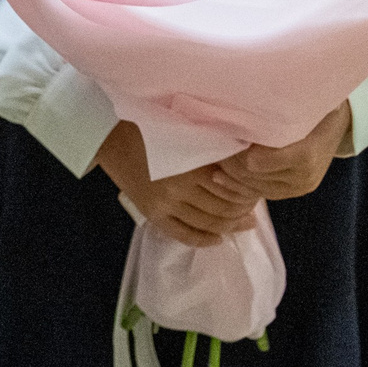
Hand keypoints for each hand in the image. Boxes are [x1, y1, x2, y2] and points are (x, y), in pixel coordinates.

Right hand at [93, 121, 263, 247]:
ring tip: (241, 222)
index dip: (249, 193)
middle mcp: (180, 188)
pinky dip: (203, 240)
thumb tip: (246, 160)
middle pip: (223, 208)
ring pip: (207, 223)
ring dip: (228, 225)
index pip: (232, 189)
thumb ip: (214, 146)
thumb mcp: (187, 130)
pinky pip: (183, 234)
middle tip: (253, 207)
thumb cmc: (150, 126)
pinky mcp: (153, 214)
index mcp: (192, 164)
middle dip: (242, 210)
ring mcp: (165, 204)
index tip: (257, 189)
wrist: (110, 136)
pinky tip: (217, 238)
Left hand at [219, 103, 351, 200]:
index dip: (235, 151)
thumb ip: (270, 108)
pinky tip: (229, 170)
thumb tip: (237, 98)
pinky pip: (261, 193)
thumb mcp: (295, 101)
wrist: (340, 122)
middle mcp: (304, 175)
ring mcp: (300, 187)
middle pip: (250, 176)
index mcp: (304, 153)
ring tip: (221, 155)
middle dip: (230, 161)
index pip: (253, 163)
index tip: (224, 135)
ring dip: (234, 173)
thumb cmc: (312, 105)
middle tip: (216, 145)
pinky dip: (243, 182)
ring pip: (252, 187)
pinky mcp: (295, 191)